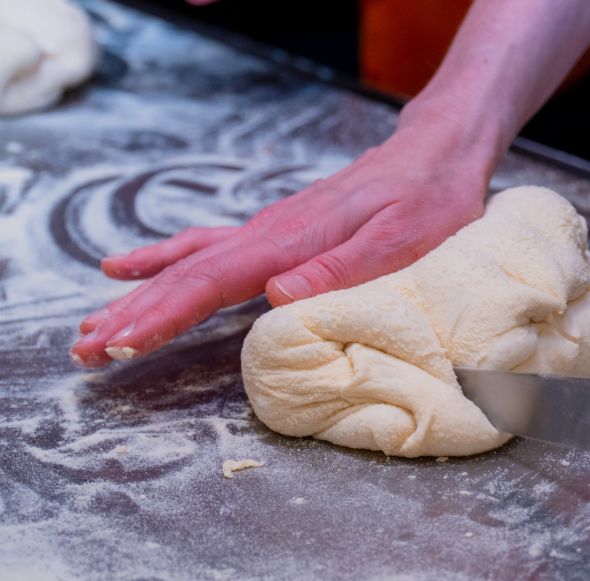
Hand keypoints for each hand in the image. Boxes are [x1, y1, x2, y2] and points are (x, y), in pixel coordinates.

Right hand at [71, 107, 497, 366]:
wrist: (434, 153)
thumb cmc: (427, 199)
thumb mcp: (402, 240)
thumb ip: (341, 269)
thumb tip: (276, 295)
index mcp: (293, 240)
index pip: (214, 281)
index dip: (166, 313)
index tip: (123, 342)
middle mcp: (270, 233)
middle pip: (187, 275)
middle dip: (134, 313)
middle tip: (87, 350)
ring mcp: (269, 231)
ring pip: (189, 264)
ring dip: (140, 296)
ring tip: (94, 325)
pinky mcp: (277, 233)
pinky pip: (207, 249)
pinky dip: (166, 261)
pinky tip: (134, 267)